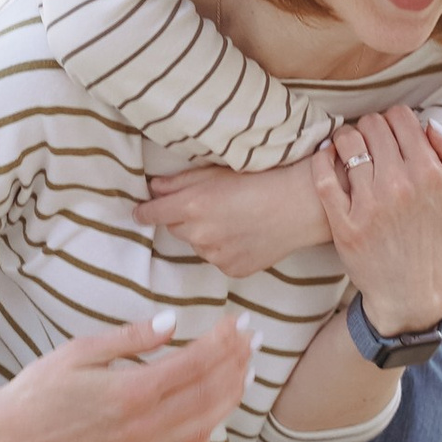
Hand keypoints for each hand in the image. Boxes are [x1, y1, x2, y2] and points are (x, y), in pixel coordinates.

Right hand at [0, 308, 255, 441]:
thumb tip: (172, 323)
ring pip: (203, 424)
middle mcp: (141, 425)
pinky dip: (205, 437)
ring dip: (231, 395)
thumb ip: (130, 338)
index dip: (222, 342)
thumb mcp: (80, 350)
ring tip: (246, 370)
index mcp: (130, 391)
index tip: (238, 322)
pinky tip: (213, 418)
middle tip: (254, 339)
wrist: (12, 436)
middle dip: (237, 363)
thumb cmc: (40, 387)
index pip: (193, 364)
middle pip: (208, 393)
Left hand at [142, 154, 328, 282]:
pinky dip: (223, 249)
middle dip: (183, 219)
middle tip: (208, 206)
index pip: (151, 213)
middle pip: (174, 229)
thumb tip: (154, 187)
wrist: (301, 205)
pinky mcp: (232, 270)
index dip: (144, 212)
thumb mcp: (218, 171)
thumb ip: (181, 181)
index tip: (140, 212)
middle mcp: (200, 234)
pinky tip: (243, 235)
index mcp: (192, 205)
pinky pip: (217, 259)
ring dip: (204, 235)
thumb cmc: (262, 179)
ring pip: (197, 245)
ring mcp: (216, 255)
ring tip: (232, 219)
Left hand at [308, 108, 441, 336]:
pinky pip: (324, 177)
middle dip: (372, 127)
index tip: (393, 132)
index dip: (396, 119)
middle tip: (371, 140)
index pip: (402, 119)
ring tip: (350, 147)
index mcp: (430, 176)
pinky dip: (322, 158)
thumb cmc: (439, 241)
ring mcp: (370, 206)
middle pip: (373, 126)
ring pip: (347, 144)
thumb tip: (431, 125)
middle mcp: (399, 187)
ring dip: (347, 139)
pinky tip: (327, 155)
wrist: (411, 291)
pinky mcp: (344, 225)